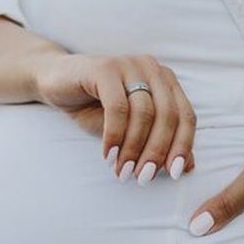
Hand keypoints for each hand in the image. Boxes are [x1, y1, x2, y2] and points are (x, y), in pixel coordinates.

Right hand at [36, 54, 196, 183]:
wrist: (55, 81)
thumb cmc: (94, 106)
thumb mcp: (129, 129)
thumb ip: (158, 142)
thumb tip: (189, 166)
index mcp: (165, 80)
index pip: (186, 115)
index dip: (183, 146)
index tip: (174, 173)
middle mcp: (152, 68)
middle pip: (167, 116)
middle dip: (156, 152)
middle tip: (142, 178)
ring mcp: (129, 65)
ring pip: (143, 113)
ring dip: (134, 148)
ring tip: (123, 171)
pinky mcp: (104, 68)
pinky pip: (117, 108)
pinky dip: (114, 136)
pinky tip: (108, 155)